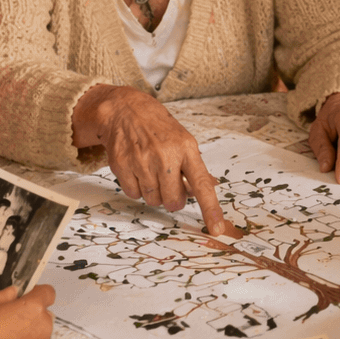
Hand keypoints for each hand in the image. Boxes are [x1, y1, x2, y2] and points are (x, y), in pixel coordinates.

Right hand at [0, 285, 55, 338]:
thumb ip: (5, 295)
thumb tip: (15, 292)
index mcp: (33, 308)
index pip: (48, 293)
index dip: (36, 294)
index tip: (25, 299)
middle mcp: (44, 328)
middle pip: (43, 317)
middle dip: (30, 317)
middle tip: (9, 325)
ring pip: (39, 337)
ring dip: (29, 337)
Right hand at [87, 87, 235, 235]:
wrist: (126, 110)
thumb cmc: (159, 128)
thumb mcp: (184, 140)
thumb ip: (195, 167)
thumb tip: (208, 189)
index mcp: (186, 148)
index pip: (202, 184)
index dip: (210, 209)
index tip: (217, 228)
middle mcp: (165, 155)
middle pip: (173, 201)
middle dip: (172, 197)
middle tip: (168, 181)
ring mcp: (142, 161)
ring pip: (153, 200)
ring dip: (153, 192)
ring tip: (151, 170)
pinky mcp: (122, 165)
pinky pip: (133, 194)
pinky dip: (136, 187)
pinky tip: (137, 169)